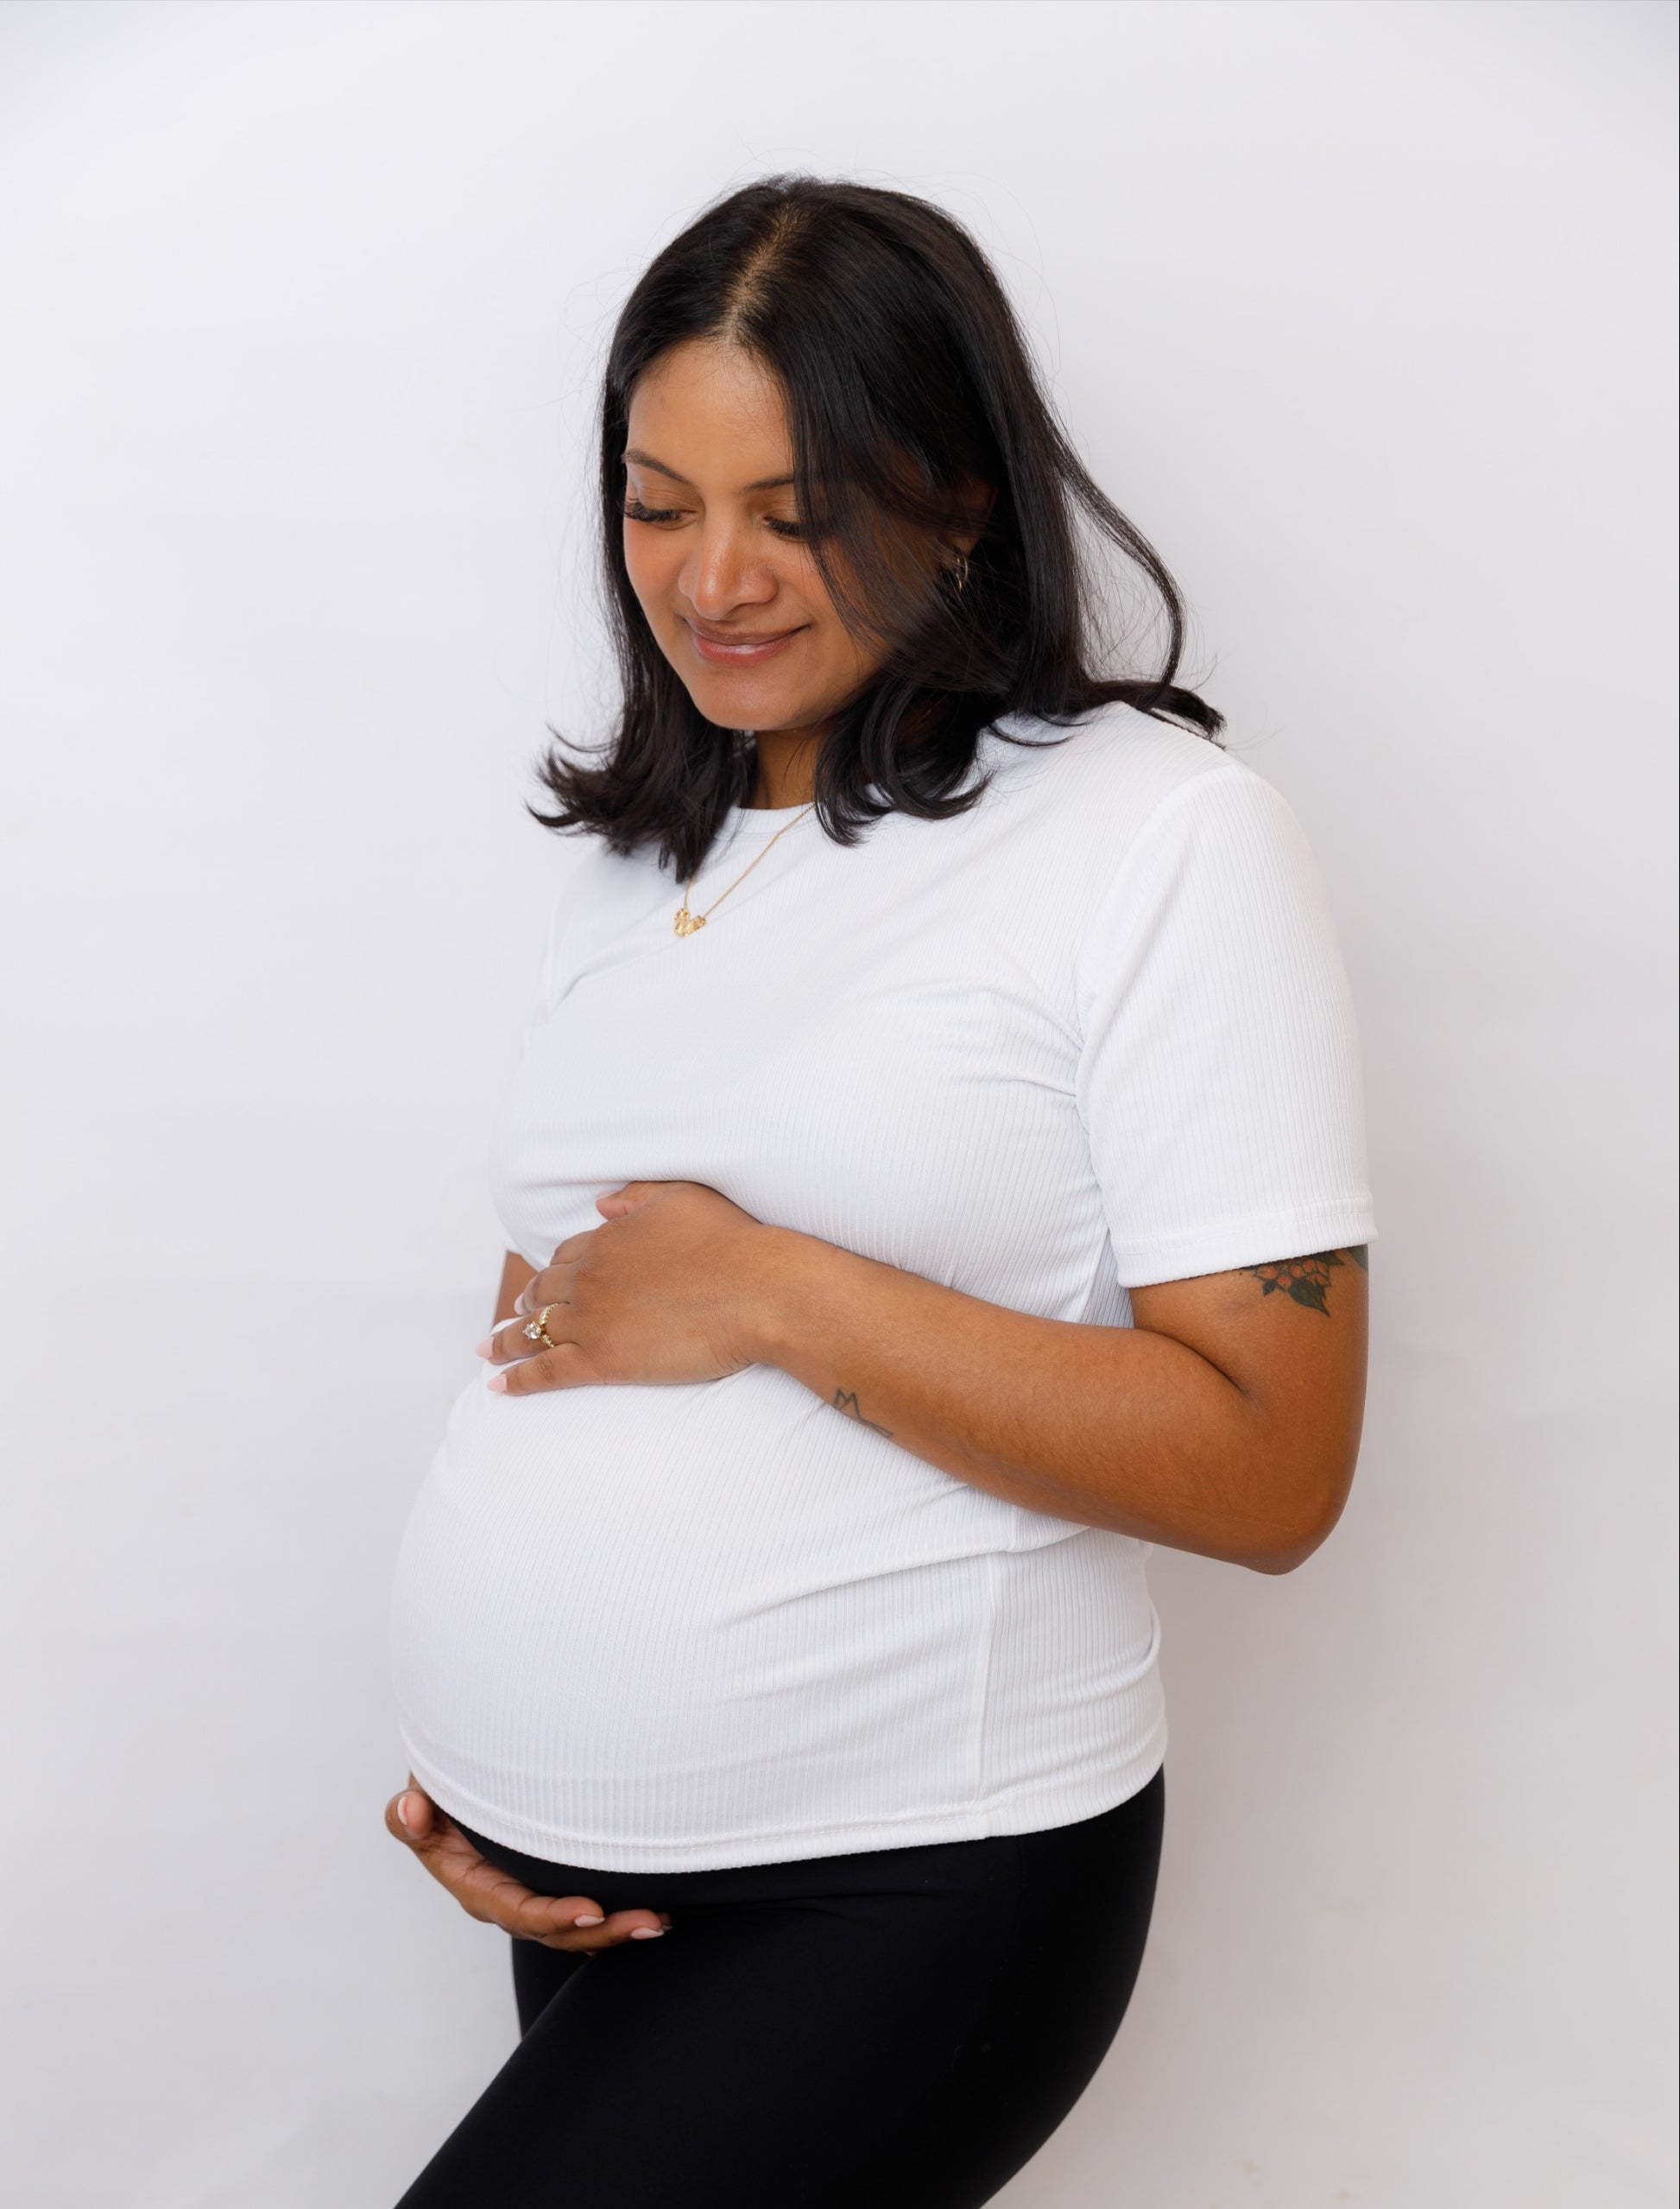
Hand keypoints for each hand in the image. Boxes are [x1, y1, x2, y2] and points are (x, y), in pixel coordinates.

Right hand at [385, 1781, 670, 1950]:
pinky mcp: (554, 1883)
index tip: (591, 1910)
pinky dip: (617, 1912)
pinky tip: (655, 1911)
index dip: (553, 1916)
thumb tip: (411, 1810)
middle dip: (602, 1932)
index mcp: (477, 1886)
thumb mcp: (419, 1802)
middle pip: (557, 1930)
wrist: (459, 1793)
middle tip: (648, 1923)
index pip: (518, 1910)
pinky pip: (586, 1908)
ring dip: (618, 1927)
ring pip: (578, 1926)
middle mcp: (509, 1900)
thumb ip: (408, 1815)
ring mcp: (534, 1895)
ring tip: (660, 1922)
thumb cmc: (440, 1797)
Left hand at [477, 1180, 779, 1396]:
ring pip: (536, 1331)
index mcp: (609, 1238)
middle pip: (545, 1292)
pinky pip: (547, 1371)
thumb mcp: (684, 1198)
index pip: (569, 1255)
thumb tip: (600, 1203)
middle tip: (513, 1313)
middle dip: (525, 1302)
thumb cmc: (733, 1242)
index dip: (553, 1269)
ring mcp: (592, 1319)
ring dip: (507, 1341)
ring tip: (489, 1352)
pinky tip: (497, 1386)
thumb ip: (638, 1196)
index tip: (543, 1281)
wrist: (755, 1290)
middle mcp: (591, 1277)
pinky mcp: (601, 1360)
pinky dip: (517, 1379)